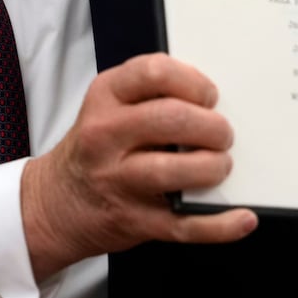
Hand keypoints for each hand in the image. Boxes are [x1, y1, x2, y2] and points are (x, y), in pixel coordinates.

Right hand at [20, 53, 257, 279]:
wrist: (55, 203)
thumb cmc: (96, 149)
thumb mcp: (108, 106)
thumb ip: (151, 96)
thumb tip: (215, 103)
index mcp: (105, 97)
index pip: (155, 73)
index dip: (194, 83)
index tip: (209, 97)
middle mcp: (106, 135)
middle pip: (171, 119)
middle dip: (211, 127)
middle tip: (221, 135)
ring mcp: (117, 180)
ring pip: (174, 170)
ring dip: (212, 167)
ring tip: (220, 166)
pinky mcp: (134, 220)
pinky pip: (183, 224)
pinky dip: (219, 225)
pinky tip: (242, 218)